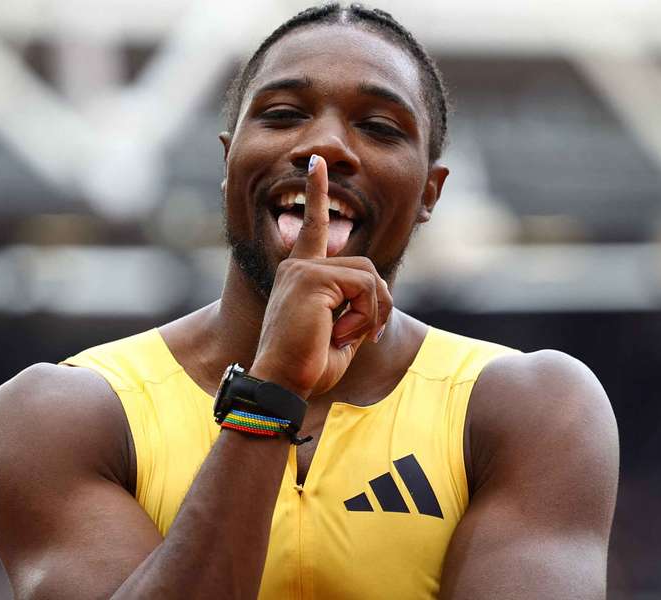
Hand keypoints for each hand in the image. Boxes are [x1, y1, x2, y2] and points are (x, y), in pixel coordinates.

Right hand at [250, 155, 391, 397]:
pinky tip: (341, 334)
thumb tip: (379, 292)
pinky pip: (365, 288)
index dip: (317, 192)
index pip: (314, 226)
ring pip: (369, 277)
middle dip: (377, 305)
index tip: (316, 162)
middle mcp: (298, 265)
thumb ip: (356, 305)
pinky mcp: (312, 278)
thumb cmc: (308, 367)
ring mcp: (303, 269)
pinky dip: (366, 317)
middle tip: (367, 335)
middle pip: (365, 268)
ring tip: (347, 337)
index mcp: (300, 274)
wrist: (282, 384)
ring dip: (370, 313)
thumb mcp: (340, 331)